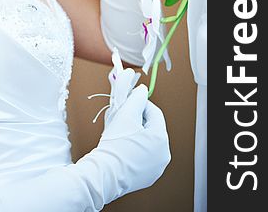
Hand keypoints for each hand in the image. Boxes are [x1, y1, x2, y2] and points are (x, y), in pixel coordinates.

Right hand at [77, 85, 170, 204]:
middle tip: (122, 117)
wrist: (103, 174)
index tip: (128, 102)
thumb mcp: (126, 114)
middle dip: (137, 120)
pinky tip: (121, 147)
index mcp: (161, 139)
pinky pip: (143, 155)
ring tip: (119, 132)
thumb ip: (136, 98)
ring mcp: (156, 168)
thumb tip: (142, 90)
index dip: (140, 104)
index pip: (154, 112)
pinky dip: (134, 148)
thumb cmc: (115, 144)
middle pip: (151, 128)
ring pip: (147, 142)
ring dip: (135, 134)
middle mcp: (163, 155)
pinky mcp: (147, 177)